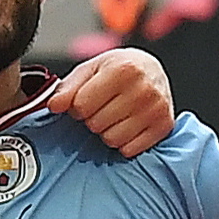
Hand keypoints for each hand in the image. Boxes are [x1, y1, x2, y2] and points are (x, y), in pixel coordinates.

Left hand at [45, 47, 173, 157]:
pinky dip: (124, 142)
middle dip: (93, 118)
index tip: (88, 98)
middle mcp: (143, 89)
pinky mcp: (164, 127)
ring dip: (107, 131)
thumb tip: (54, 106)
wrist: (152, 70)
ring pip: (112, 140)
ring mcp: (156, 109)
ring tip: (116, 115)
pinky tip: (129, 125)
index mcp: (123, 69)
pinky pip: (129, 150)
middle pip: (96, 124)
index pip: (81, 106)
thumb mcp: (90, 70)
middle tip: (104, 106)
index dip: (78, 106)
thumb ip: (68, 88)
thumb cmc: (118, 69)